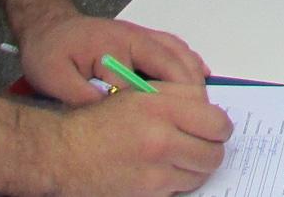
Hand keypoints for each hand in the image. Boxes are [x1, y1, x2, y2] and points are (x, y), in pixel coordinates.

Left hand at [15, 12, 208, 106]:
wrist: (47, 25)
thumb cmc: (49, 51)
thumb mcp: (54, 77)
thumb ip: (80, 96)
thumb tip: (111, 115)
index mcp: (117, 47)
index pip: (153, 78)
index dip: (168, 103)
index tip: (177, 126)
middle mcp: (136, 38)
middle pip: (176, 63)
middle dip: (190, 93)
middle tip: (197, 122)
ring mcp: (141, 36)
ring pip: (180, 54)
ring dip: (194, 78)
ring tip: (201, 107)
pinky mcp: (143, 38)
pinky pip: (175, 48)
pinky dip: (190, 63)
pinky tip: (200, 79)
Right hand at [42, 80, 231, 196]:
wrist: (62, 154)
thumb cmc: (96, 123)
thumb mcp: (137, 95)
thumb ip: (176, 98)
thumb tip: (207, 110)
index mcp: (161, 109)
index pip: (217, 123)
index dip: (220, 127)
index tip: (215, 128)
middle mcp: (162, 140)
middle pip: (214, 154)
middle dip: (211, 150)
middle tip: (201, 146)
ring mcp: (155, 172)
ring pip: (199, 176)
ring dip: (195, 168)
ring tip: (180, 159)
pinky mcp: (147, 195)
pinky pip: (178, 190)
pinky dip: (176, 183)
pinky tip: (162, 172)